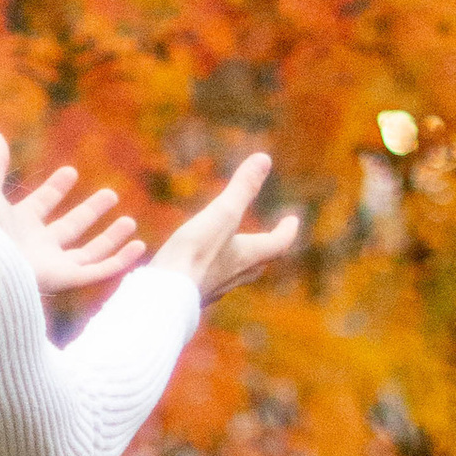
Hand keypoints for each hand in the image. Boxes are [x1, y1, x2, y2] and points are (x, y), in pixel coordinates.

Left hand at [0, 132, 144, 296]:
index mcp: (18, 224)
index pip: (41, 204)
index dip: (55, 188)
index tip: (70, 171)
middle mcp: (37, 245)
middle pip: (71, 227)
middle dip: (91, 211)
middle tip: (111, 194)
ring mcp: (53, 264)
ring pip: (89, 252)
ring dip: (110, 237)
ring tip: (130, 221)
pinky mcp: (66, 280)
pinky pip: (99, 271)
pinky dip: (120, 260)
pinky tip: (139, 246)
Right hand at [148, 150, 301, 300]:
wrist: (163, 296)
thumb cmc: (194, 254)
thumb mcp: (221, 214)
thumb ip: (242, 188)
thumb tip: (264, 158)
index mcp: (246, 257)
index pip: (277, 244)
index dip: (286, 231)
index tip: (293, 220)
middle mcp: (233, 276)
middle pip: (258, 265)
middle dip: (267, 250)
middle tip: (272, 240)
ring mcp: (212, 289)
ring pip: (235, 276)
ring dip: (241, 264)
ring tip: (236, 253)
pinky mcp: (191, 296)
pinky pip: (210, 284)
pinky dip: (214, 273)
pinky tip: (201, 270)